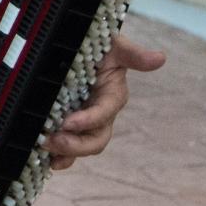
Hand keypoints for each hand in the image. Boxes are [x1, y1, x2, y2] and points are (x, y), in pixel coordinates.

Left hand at [42, 34, 165, 169]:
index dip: (88, 120)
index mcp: (113, 96)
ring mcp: (85, 122)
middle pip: (95, 139)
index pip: (104, 113)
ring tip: (44, 147)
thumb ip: (133, 54)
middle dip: (75, 145)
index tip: (68, 122)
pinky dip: (58, 157)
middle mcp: (100, 114)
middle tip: (52, 140)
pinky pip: (68, 147)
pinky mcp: (69, 126)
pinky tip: (47, 160)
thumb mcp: (115, 46)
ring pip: (81, 146)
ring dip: (64, 152)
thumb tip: (160, 58)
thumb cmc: (101, 45)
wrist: (83, 47)